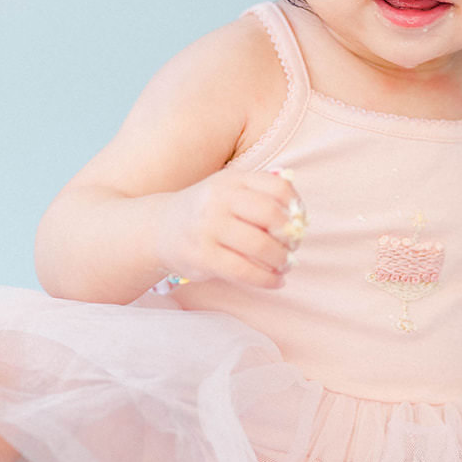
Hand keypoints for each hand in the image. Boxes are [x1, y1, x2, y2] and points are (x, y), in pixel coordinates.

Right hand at [155, 167, 304, 290]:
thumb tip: (301, 220)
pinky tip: (276, 281)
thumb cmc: (207, 212)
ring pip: (260, 246)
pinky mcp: (203, 256)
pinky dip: (267, 279)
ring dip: (282, 260)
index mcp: (231, 180)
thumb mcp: (229, 191)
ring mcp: (208, 227)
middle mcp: (218, 200)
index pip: (277, 187)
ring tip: (285, 266)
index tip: (299, 222)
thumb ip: (261, 197)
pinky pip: (244, 271)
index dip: (296, 206)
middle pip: (272, 215)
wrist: (160, 228)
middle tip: (293, 248)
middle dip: (291, 236)